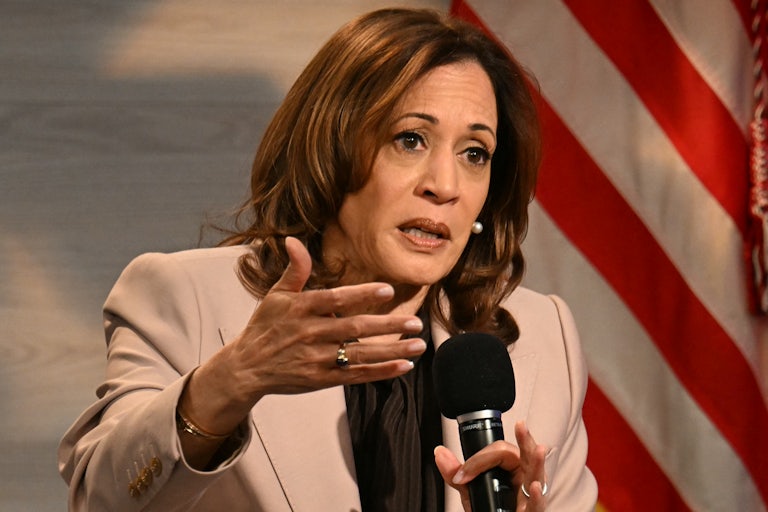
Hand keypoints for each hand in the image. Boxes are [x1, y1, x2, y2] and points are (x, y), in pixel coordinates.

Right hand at [186, 237, 426, 430]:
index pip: (336, 299)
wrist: (246, 368)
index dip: (362, 294)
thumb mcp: (275, 295)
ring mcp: (317, 359)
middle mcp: (311, 334)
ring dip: (391, 350)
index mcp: (301, 309)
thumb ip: (294, 270)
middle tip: (415, 323)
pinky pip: (356, 375)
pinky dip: (380, 372)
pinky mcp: (321, 379)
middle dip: (387, 326)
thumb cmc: (265, 327)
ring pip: (360, 354)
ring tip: (418, 344)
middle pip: (354, 328)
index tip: (388, 289)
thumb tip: (293, 241)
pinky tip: (403, 366)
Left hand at [434, 421, 547, 510]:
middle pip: (526, 457)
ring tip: (538, 449)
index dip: (480, 459)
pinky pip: (537, 506)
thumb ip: (456, 473)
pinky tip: (534, 487)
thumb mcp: (470, 491)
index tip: (462, 474)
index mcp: (511, 471)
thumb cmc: (491, 510)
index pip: (501, 453)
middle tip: (521, 425)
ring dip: (537, 463)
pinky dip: (538, 496)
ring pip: (537, 477)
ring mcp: (529, 498)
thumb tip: (439, 452)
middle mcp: (523, 481)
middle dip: (525, 440)